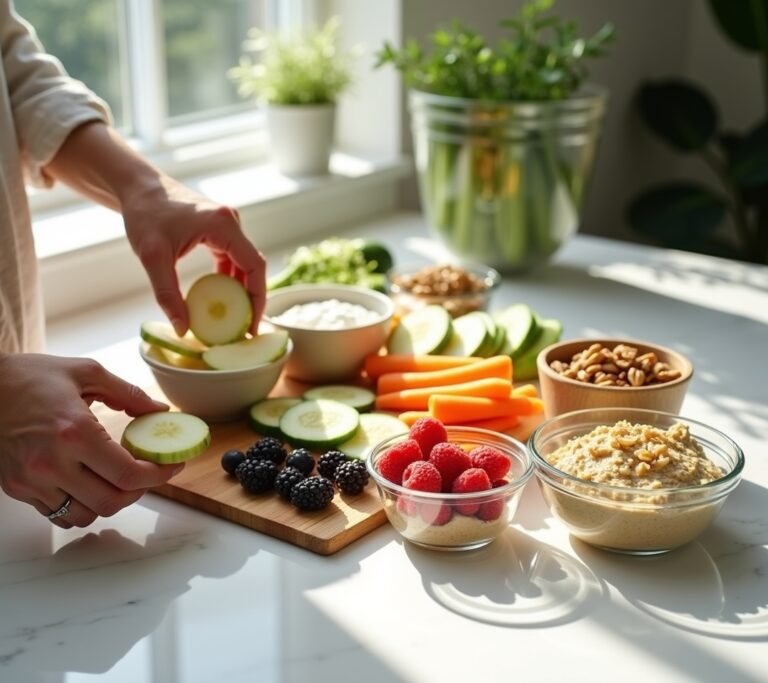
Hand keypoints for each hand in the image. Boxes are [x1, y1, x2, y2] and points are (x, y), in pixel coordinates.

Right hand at [0, 353, 182, 527]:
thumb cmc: (31, 376)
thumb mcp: (86, 373)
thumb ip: (128, 394)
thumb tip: (159, 410)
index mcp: (74, 432)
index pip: (127, 473)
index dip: (158, 475)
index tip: (171, 466)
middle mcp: (51, 462)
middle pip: (111, 502)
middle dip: (139, 491)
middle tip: (148, 474)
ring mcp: (31, 480)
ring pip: (86, 515)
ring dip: (111, 502)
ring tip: (118, 479)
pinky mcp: (17, 489)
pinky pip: (59, 514)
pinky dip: (82, 506)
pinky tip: (90, 484)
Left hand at [122, 178, 266, 335]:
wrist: (137, 188)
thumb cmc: (144, 215)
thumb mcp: (153, 257)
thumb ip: (167, 295)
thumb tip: (183, 328)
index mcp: (223, 226)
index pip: (255, 266)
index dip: (258, 297)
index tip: (252, 323)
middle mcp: (231, 222)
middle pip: (254, 265)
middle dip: (252, 297)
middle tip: (245, 326)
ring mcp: (227, 224)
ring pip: (244, 262)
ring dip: (241, 288)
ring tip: (234, 314)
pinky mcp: (219, 228)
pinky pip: (233, 256)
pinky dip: (230, 277)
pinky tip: (220, 294)